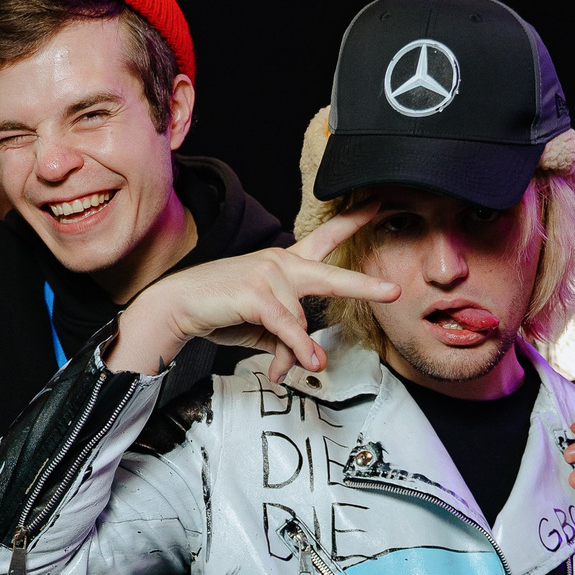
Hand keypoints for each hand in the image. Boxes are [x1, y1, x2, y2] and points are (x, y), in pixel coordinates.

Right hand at [108, 206, 397, 383]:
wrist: (179, 306)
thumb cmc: (220, 311)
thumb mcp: (263, 329)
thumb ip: (289, 340)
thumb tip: (306, 362)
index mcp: (285, 264)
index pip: (324, 240)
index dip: (351, 222)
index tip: (375, 204)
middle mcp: (281, 263)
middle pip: (332, 275)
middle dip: (365, 284)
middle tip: (394, 292)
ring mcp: (269, 275)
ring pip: (301, 323)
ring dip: (292, 351)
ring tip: (278, 369)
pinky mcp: (258, 293)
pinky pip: (288, 326)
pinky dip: (296, 348)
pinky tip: (306, 363)